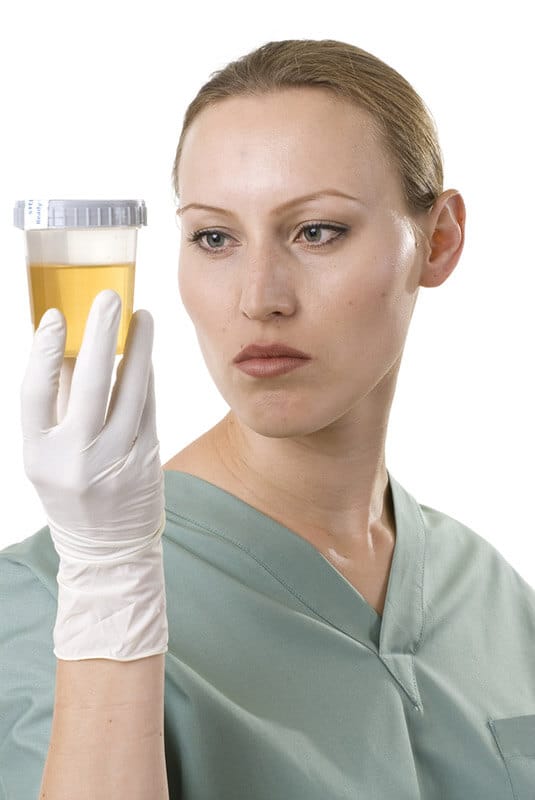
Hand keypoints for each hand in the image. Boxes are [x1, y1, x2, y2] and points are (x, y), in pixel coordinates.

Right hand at [20, 289, 167, 659]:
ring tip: (141, 316)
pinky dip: (147, 375)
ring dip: (138, 348)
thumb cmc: (72, 492)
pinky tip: (146, 351)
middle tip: (108, 298)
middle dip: (100, 334)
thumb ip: (54, 408)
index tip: (57, 316)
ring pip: (130, 391)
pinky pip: (149, 406)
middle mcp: (76, 458)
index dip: (43, 350)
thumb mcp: (46, 458)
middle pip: (88, 384)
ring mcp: (116, 460)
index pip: (35, 393)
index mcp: (40, 455)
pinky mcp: (148, 459)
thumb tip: (65, 348)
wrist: (109, 549)